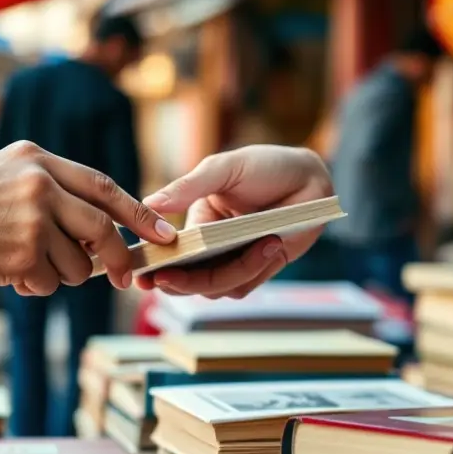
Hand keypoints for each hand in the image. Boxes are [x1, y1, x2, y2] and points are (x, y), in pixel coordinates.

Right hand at [0, 141, 176, 295]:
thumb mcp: (4, 176)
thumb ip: (51, 190)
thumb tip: (102, 227)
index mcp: (38, 158)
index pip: (104, 186)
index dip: (139, 212)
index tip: (163, 232)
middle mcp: (40, 183)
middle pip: (103, 227)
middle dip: (118, 258)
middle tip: (121, 277)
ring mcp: (33, 217)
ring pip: (78, 263)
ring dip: (61, 275)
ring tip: (26, 264)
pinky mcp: (23, 252)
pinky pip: (52, 283)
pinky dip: (37, 286)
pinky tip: (8, 273)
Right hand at [139, 145, 332, 298]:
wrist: (309, 176)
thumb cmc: (264, 166)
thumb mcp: (223, 169)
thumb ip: (188, 186)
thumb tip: (149, 203)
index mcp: (194, 223)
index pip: (167, 253)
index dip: (153, 269)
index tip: (144, 277)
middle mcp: (209, 247)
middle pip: (187, 280)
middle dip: (184, 282)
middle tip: (174, 277)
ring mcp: (234, 260)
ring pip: (218, 287)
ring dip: (235, 271)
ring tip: (264, 241)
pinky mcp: (259, 268)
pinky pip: (246, 286)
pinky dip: (256, 270)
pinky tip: (273, 243)